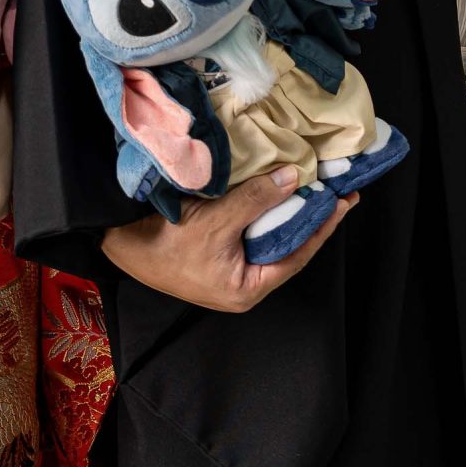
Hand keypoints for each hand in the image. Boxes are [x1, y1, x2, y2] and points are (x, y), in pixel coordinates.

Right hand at [100, 166, 355, 312]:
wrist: (119, 244)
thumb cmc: (167, 243)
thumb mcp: (217, 221)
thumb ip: (258, 200)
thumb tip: (295, 178)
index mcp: (249, 288)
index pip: (299, 254)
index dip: (324, 226)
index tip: (346, 201)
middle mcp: (243, 283)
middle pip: (287, 246)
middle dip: (310, 217)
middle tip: (336, 189)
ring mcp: (229, 269)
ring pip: (270, 236)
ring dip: (288, 210)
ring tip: (313, 186)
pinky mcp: (216, 252)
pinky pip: (250, 230)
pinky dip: (265, 209)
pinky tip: (275, 189)